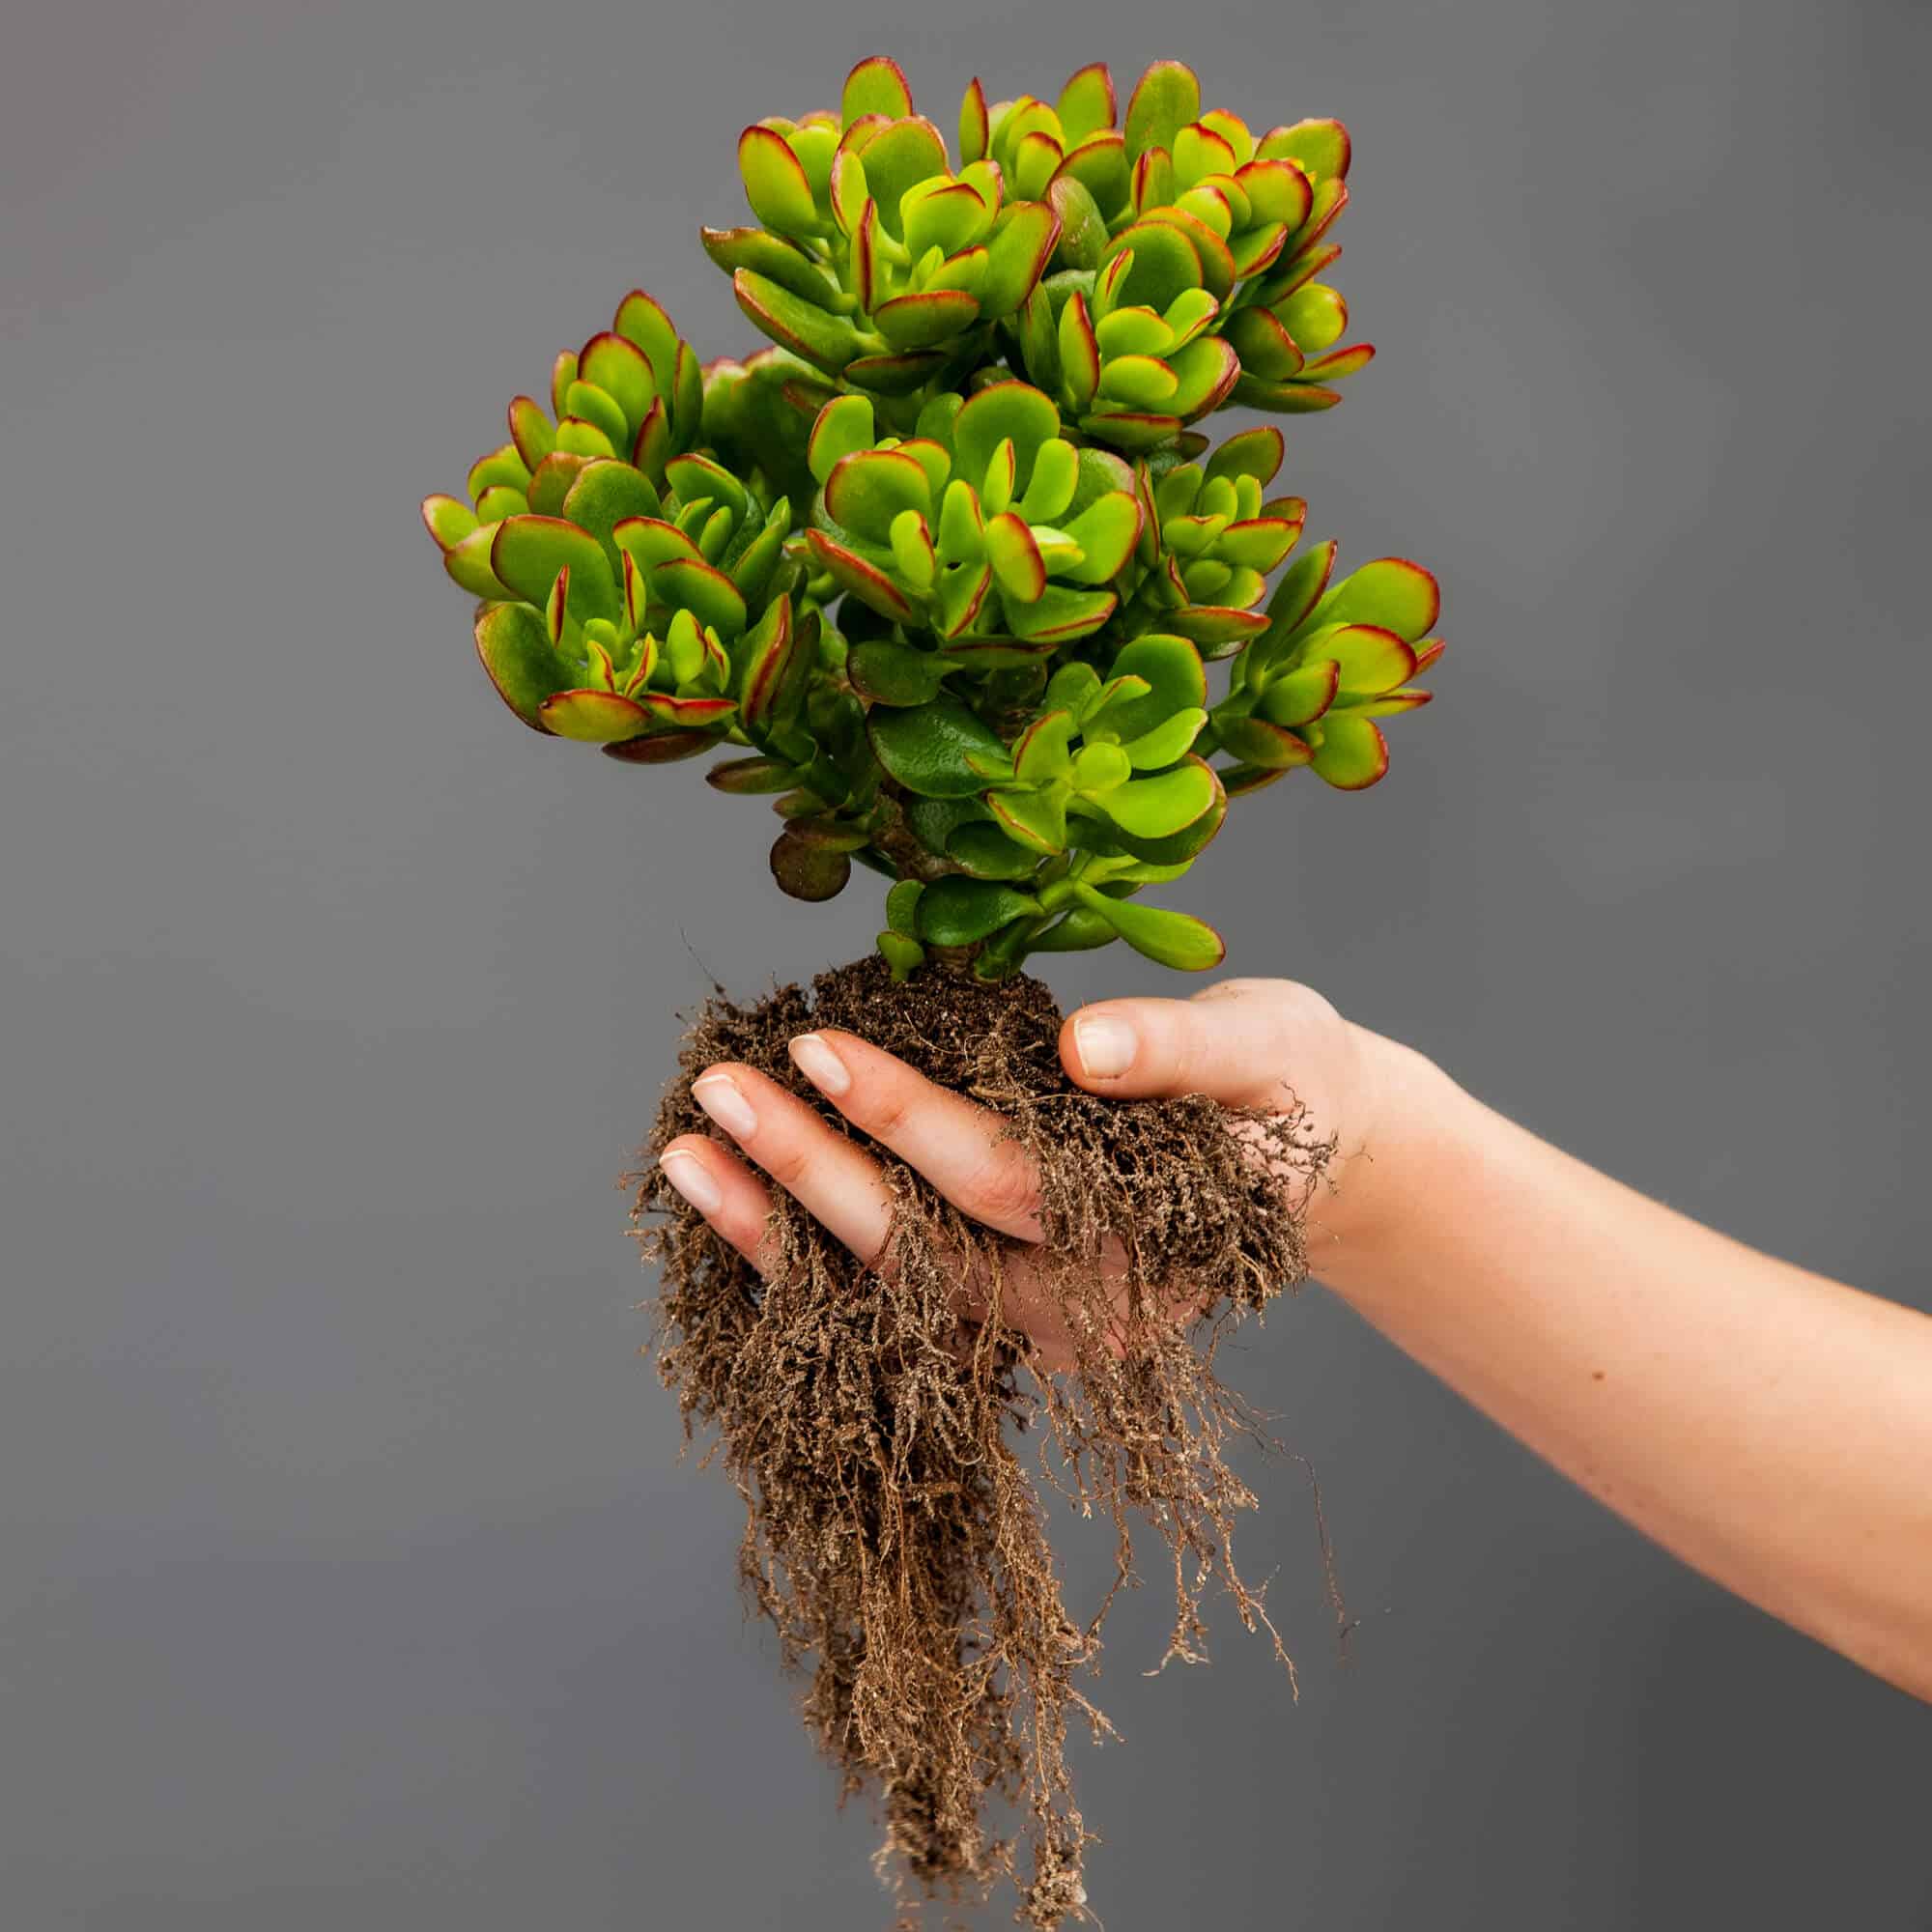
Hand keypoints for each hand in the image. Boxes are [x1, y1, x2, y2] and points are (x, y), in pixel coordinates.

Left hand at [655, 978, 1409, 1364]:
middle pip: (923, 1254)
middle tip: (716, 1090)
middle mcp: (1084, 1315)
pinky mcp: (1004, 1311)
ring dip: (779, 1228)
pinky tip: (730, 1195)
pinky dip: (804, 1245)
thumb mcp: (1262, 1045)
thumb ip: (1179, 1048)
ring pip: (889, 1292)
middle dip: (809, 1172)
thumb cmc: (1286, 1085)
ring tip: (683, 1155)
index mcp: (1151, 1252)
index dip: (905, 1121)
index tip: (815, 1046)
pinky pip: (891, 1288)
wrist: (1308, 1158)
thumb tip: (1089, 1048)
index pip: (1003, 1188)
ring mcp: (1037, 1328)